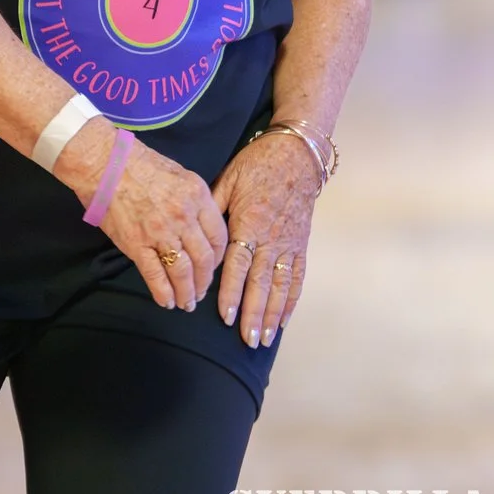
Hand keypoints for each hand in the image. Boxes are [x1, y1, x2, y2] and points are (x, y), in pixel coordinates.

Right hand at [57, 119, 226, 309]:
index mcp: (198, 197)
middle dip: (204, 282)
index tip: (213, 267)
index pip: (219, 237)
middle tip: (201, 292)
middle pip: (204, 259)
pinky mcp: (136, 244)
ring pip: (182, 272)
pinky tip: (166, 302)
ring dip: (187, 293)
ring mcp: (160, 232)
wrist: (106, 164)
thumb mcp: (181, 176)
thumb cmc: (142, 164)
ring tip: (186, 303)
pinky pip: (155, 275)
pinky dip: (163, 293)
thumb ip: (195, 202)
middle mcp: (184, 217)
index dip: (218, 258)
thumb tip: (201, 228)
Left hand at [211, 130, 320, 347]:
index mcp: (249, 222)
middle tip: (246, 340)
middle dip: (254, 313)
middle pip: (261, 283)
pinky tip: (284, 320)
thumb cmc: (256, 164)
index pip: (239, 265)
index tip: (226, 317)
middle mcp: (271, 238)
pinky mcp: (301, 243)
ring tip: (264, 339)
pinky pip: (297, 276)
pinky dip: (291, 300)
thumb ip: (212, 209)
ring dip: (273, 314)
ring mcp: (289, 243)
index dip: (233, 293)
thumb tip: (193, 234)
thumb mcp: (228, 180)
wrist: (296, 154)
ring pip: (281, 285)